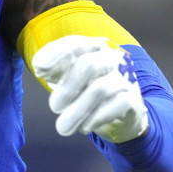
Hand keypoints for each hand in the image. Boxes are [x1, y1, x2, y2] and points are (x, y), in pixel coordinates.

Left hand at [31, 35, 147, 142]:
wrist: (122, 114)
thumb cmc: (88, 90)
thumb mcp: (69, 78)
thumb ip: (55, 71)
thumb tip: (41, 67)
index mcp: (94, 48)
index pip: (75, 44)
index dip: (55, 54)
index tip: (38, 69)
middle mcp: (113, 58)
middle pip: (88, 65)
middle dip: (67, 89)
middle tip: (54, 107)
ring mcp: (126, 78)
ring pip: (101, 89)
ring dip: (77, 110)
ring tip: (62, 127)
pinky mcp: (134, 99)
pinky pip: (117, 105)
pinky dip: (97, 117)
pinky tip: (86, 126)